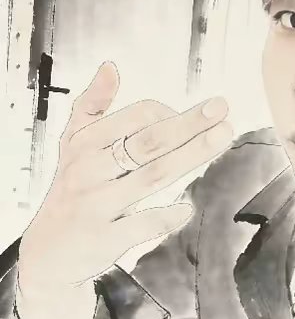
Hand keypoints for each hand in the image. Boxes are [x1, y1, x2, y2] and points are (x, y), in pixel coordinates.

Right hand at [18, 61, 232, 293]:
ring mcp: (98, 205)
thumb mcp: (72, 144)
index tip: (199, 117)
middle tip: (223, 109)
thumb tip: (111, 67)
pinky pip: (141, 225)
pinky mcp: (106, 239)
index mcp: (85, 143)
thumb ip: (91, 105)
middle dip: (189, 124)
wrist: (47, 252)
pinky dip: (165, 216)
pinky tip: (187, 208)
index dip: (171, 113)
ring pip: (152, 177)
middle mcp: (90, 170)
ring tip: (222, 137)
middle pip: (149, 142)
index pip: (137, 116)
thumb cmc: (71, 190)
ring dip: (190, 155)